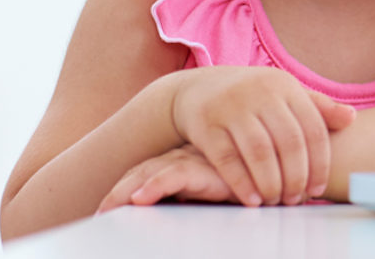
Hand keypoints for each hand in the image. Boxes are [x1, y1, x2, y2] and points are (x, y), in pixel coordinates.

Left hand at [98, 144, 234, 211]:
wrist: (276, 171)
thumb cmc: (247, 185)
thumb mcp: (214, 195)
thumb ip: (193, 198)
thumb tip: (172, 214)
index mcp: (182, 163)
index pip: (144, 174)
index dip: (122, 191)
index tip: (102, 213)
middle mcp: (184, 158)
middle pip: (141, 172)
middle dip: (117, 194)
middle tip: (98, 215)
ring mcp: (194, 160)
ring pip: (151, 172)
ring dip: (127, 191)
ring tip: (108, 209)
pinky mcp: (207, 167)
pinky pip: (176, 176)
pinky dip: (157, 185)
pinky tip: (141, 197)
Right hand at [168, 67, 356, 206]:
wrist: (197, 88)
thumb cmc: (251, 97)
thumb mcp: (284, 94)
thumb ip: (317, 107)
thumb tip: (351, 118)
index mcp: (285, 86)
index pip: (312, 129)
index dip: (319, 163)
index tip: (317, 189)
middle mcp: (260, 92)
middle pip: (289, 142)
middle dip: (296, 177)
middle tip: (294, 199)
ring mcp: (232, 106)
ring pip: (260, 151)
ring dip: (271, 182)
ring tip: (275, 201)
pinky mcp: (206, 123)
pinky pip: (228, 158)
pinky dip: (242, 183)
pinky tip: (253, 199)